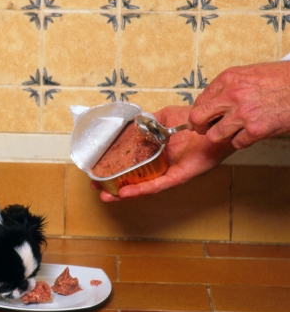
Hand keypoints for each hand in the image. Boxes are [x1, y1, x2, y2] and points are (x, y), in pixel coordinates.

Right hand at [91, 105, 235, 201]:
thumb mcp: (164, 116)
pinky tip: (126, 193)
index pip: (131, 162)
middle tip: (96, 186)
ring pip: (142, 186)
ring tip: (106, 195)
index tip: (97, 169)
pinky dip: (141, 190)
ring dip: (123, 192)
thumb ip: (147, 121)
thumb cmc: (195, 120)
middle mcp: (160, 164)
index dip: (114, 167)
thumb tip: (129, 124)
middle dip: (113, 185)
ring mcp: (168, 172)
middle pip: (133, 178)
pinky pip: (158, 185)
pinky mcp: (179, 176)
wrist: (216, 121)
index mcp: (155, 152)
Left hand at [189, 61, 289, 148]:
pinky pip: (237, 143)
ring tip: (233, 130)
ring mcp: (243, 114)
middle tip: (206, 129)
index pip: (199, 102)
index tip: (201, 119)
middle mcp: (232, 95)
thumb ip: (228, 87)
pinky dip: (243, 140)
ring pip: (214, 135)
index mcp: (228, 79)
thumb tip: (209, 104)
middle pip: (197, 119)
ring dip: (222, 136)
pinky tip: (252, 132)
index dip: (198, 113)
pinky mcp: (256, 130)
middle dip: (199, 127)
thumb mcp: (249, 73)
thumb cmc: (281, 79)